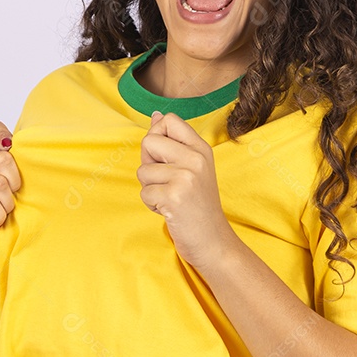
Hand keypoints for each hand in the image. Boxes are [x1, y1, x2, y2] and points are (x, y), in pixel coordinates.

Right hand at [0, 119, 20, 277]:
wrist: (0, 256)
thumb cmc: (16, 226)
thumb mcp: (26, 196)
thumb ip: (23, 171)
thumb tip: (18, 146)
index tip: (8, 142)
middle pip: (4, 159)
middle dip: (15, 185)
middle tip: (13, 203)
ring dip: (6, 205)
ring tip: (3, 216)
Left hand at [137, 111, 240, 270]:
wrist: (213, 241)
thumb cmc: (198, 205)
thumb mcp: (193, 167)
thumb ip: (173, 142)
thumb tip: (155, 115)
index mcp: (201, 148)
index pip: (169, 120)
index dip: (157, 137)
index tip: (166, 159)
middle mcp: (196, 159)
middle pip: (149, 142)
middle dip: (148, 164)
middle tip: (166, 182)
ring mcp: (186, 177)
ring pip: (143, 171)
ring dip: (150, 189)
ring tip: (170, 198)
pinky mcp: (175, 197)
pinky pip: (144, 193)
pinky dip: (152, 205)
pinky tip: (169, 210)